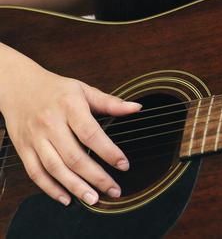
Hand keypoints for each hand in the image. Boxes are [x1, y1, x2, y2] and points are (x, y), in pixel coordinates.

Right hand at [0, 49, 140, 205]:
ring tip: (93, 198)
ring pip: (55, 168)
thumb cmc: (56, 90)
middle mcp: (51, 124)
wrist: (19, 88)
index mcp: (69, 106)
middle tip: (113, 190)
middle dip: (96, 176)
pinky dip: (50, 188)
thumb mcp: (84, 90)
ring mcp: (35, 138)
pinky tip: (66, 197)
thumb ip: (110, 102)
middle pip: (74, 155)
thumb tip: (136, 108)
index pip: (91, 133)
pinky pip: (36, 173)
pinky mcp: (23, 149)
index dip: (108, 151)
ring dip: (75, 186)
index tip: (123, 165)